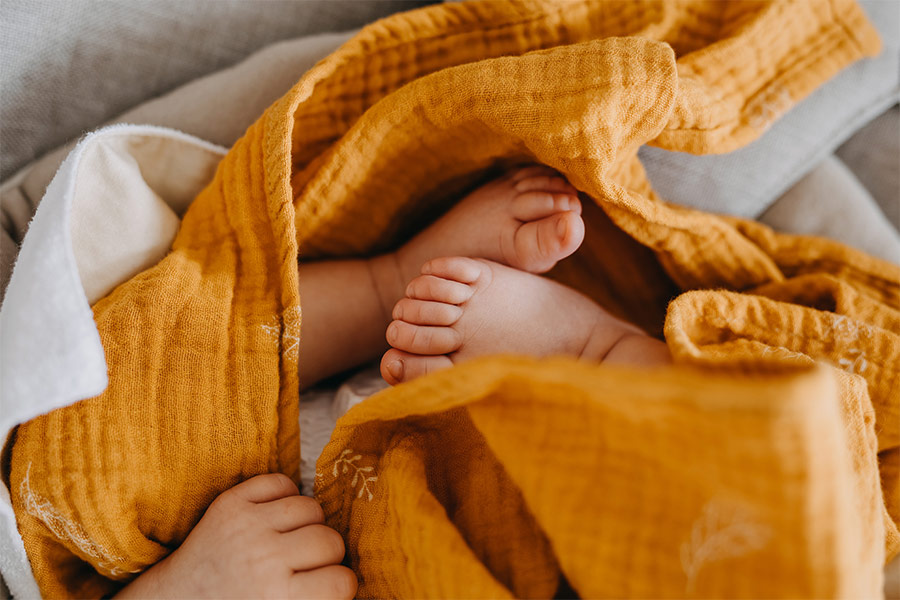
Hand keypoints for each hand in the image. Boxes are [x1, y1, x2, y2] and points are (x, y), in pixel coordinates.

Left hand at [116, 473, 356, 598]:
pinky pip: (280, 481)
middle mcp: (264, 559)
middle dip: (327, 553)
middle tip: (308, 564)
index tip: (328, 586)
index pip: (342, 581)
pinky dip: (286, 494)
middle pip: (330, 540)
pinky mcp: (230, 502)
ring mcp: (246, 526)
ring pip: (311, 507)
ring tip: (293, 538)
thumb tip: (348, 582)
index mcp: (278, 597)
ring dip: (310, 523)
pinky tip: (278, 515)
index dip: (341, 584)